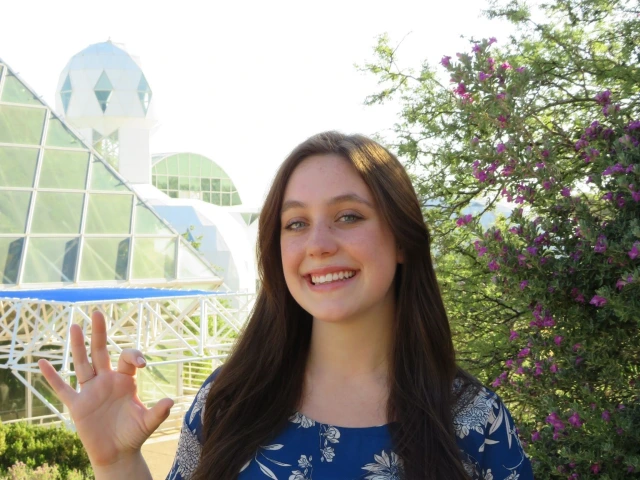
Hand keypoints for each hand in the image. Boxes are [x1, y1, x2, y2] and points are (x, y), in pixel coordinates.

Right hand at [38, 311, 173, 467]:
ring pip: (82, 363)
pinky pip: (62, 389)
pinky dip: (52, 377)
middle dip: (99, 333)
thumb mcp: (147, 423)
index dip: (134, 356)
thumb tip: (170, 402)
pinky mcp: (77, 405)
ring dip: (77, 346)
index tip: (141, 364)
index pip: (127, 358)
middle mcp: (107, 380)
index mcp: (125, 380)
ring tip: (75, 326)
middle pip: (101, 352)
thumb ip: (157, 412)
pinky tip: (42, 363)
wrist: (117, 452)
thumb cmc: (133, 435)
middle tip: (97, 312)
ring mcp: (90, 391)